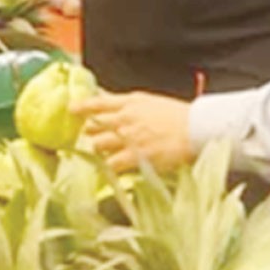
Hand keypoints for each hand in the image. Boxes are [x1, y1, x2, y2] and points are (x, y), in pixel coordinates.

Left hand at [83, 89, 199, 174]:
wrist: (198, 129)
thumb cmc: (179, 116)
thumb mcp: (151, 102)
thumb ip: (128, 104)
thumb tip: (109, 100)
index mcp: (131, 102)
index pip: (98, 103)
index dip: (82, 107)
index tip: (71, 110)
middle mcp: (125, 118)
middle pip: (94, 127)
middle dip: (91, 134)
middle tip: (92, 139)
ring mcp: (128, 138)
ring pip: (99, 146)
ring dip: (99, 151)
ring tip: (104, 155)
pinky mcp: (135, 156)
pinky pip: (111, 164)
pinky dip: (110, 167)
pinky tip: (112, 169)